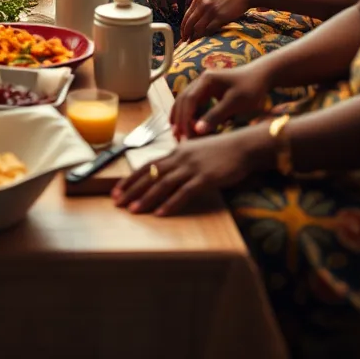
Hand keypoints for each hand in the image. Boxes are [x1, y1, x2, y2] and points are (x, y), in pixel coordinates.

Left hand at [112, 133, 259, 215]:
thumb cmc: (221, 150)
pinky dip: (171, 204)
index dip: (131, 178)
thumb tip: (168, 168)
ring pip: (163, 184)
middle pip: (150, 174)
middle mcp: (180, 157)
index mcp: (176, 151)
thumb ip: (181, 158)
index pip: (147, 164)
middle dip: (132, 189)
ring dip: (146, 198)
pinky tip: (160, 213)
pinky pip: (184, 193)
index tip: (117, 189)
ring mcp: (191, 167)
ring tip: (133, 210)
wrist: (243, 146)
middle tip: (117, 202)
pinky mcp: (205, 178)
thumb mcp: (196, 150)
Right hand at [170, 64, 271, 140]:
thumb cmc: (251, 88)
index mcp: (207, 80)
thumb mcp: (235, 103)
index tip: (186, 135)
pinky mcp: (209, 90)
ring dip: (181, 116)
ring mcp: (204, 84)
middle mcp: (202, 80)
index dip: (185, 118)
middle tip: (177, 137)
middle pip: (184, 99)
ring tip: (176, 133)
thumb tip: (197, 130)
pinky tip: (187, 125)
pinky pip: (194, 103)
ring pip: (186, 101)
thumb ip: (216, 116)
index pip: (189, 100)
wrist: (262, 76)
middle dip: (179, 119)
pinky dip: (190, 114)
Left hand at [179, 0, 255, 41]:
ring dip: (194, 37)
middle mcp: (202, 4)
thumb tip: (196, 18)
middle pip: (189, 23)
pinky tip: (204, 40)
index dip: (183, 27)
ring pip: (197, 28)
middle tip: (185, 41)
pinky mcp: (220, 17)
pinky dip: (205, 36)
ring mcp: (211, 10)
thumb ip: (202, 4)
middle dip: (186, 34)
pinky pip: (209, 29)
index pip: (186, 16)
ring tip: (193, 43)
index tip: (183, 35)